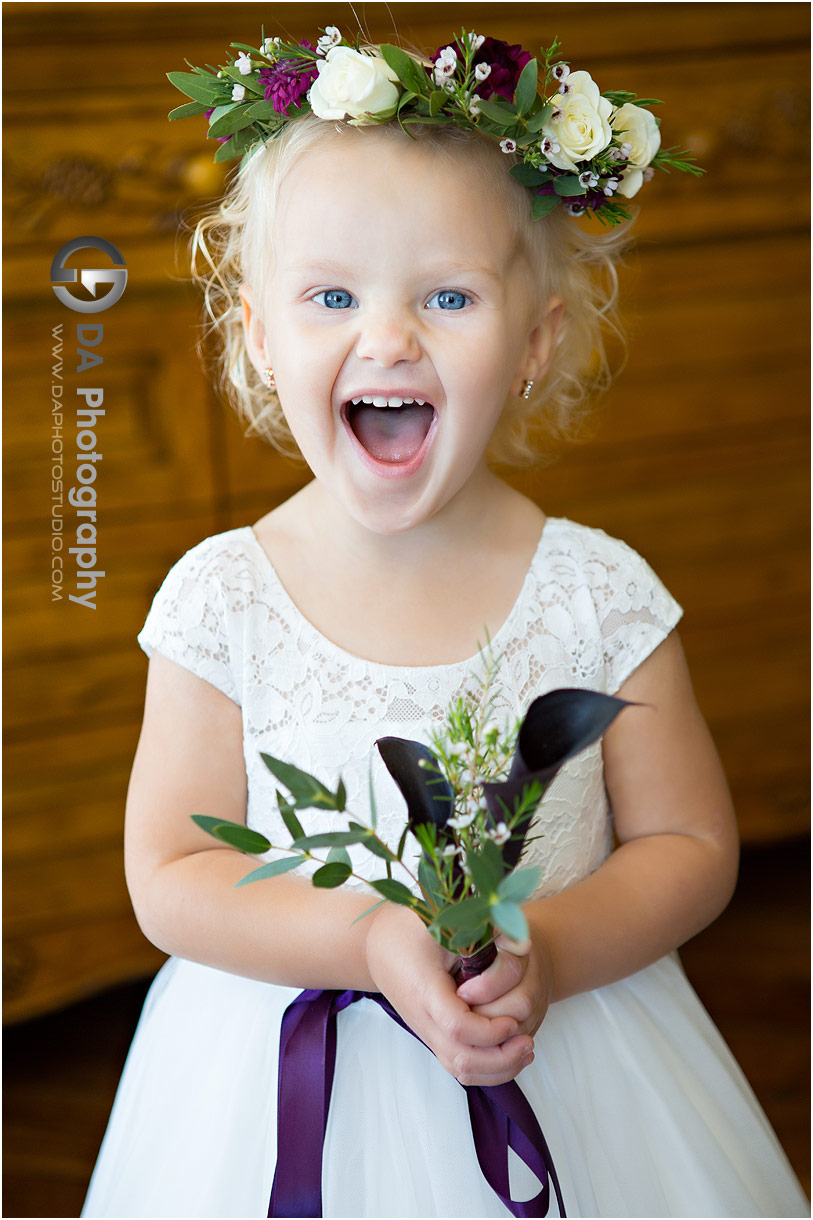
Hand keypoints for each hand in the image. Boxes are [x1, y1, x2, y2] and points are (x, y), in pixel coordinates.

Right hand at [364, 902, 534, 1085]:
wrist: (376, 945)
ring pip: (461, 1070)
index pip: (458, 1027)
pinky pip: (457, 1066)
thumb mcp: (442, 922)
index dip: (489, 1030)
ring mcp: (426, 1031)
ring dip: (498, 1068)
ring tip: (525, 1051)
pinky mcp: (431, 1035)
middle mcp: (423, 1018)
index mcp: (425, 989)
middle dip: (501, 1057)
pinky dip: (486, 1069)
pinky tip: (510, 1054)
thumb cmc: (410, 928)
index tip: (513, 1020)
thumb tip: (522, 946)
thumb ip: (480, 933)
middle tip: (528, 1041)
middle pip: (462, 1059)